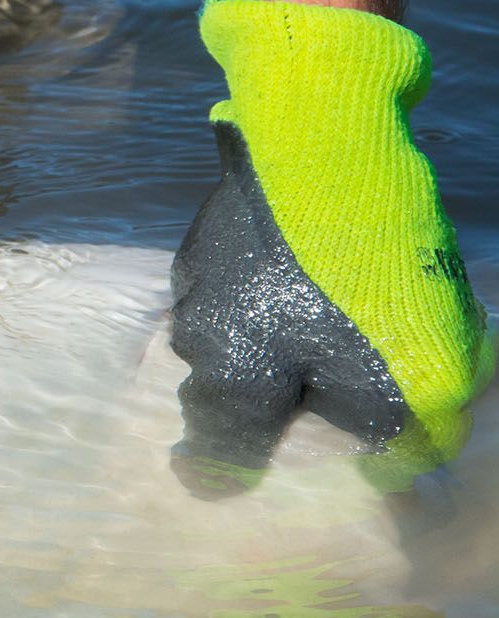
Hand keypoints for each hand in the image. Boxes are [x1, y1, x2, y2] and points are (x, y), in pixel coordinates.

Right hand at [169, 0, 492, 495]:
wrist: (325, 132)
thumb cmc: (367, 268)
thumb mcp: (418, 376)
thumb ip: (403, 443)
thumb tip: (388, 476)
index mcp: (235, 376)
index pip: (213, 453)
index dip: (220, 475)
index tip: (218, 485)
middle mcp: (199, 327)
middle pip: (221, 384)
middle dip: (256, 394)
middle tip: (311, 388)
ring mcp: (201, 265)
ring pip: (227, 322)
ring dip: (264, 328)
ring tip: (325, 314)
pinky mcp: (216, 218)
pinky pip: (240, 270)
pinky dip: (270, 275)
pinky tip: (318, 257)